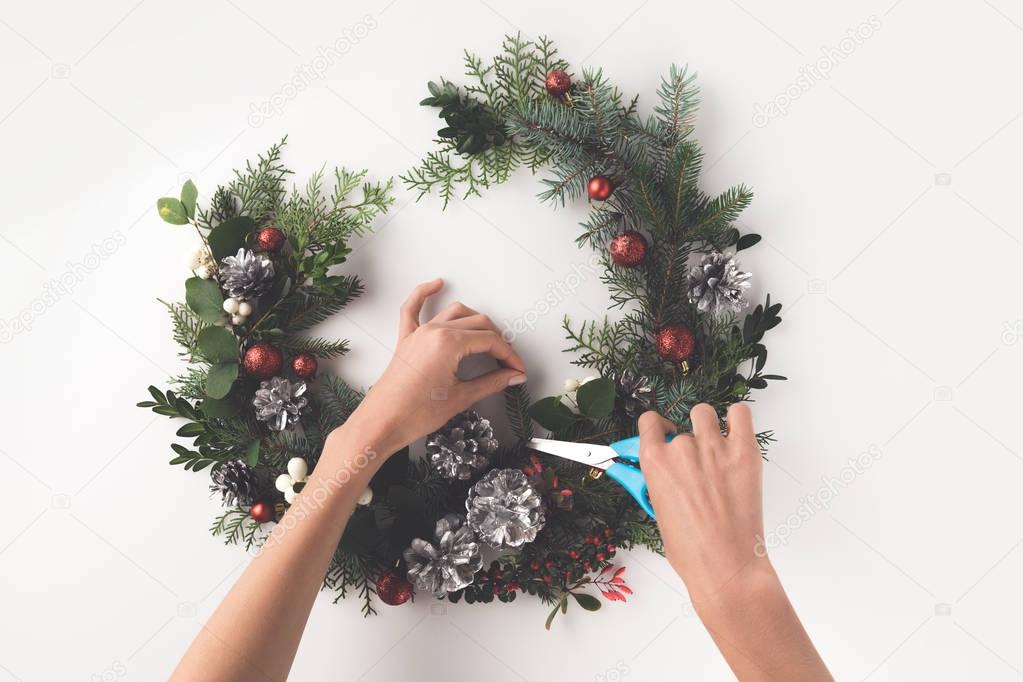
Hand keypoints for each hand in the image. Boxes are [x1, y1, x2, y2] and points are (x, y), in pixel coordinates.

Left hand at [344, 278, 526, 453]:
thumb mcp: (461, 398)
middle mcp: (434, 332)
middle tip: (508, 363)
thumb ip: (492, 382)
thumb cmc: (414, 414)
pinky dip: (424, 293)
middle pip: (478, 324)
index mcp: (448, 343)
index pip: (490, 341)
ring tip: (489, 337)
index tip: (516, 369)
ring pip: (455, 313)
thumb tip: (512, 376)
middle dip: (498, 342)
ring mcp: (419, 333)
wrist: (382, 423)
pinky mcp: (406, 340)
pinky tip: (436, 284)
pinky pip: (412, 308)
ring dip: (475, 320)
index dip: (509, 355)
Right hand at [638, 403, 769, 600]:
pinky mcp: (744, 452)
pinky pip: (740, 414)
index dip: (656, 428)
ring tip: (715, 447)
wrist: (725, 566)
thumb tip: (659, 468)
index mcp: (654, 462)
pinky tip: (735, 433)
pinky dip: (737, 419)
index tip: (663, 434)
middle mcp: (682, 450)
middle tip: (696, 462)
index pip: (649, 422)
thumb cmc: (691, 550)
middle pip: (680, 426)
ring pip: (704, 414)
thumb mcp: (658, 512)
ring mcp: (714, 448)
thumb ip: (658, 480)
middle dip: (687, 441)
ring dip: (707, 426)